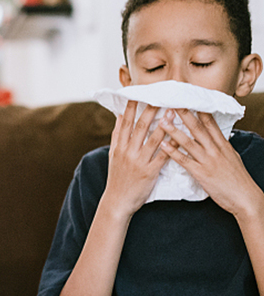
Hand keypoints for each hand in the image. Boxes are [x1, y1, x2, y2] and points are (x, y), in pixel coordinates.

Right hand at [104, 100, 170, 217]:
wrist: (118, 201)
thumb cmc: (117, 178)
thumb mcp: (113, 155)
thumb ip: (117, 136)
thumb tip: (120, 116)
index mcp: (119, 147)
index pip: (126, 123)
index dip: (132, 107)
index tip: (139, 94)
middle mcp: (128, 152)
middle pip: (140, 127)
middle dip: (151, 110)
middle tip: (160, 96)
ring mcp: (139, 162)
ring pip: (153, 139)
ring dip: (164, 124)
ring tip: (173, 111)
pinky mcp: (150, 172)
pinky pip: (163, 156)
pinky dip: (172, 146)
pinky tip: (180, 136)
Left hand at [159, 109, 262, 216]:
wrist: (245, 198)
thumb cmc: (238, 180)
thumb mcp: (232, 158)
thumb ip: (222, 146)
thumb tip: (217, 137)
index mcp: (223, 145)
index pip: (210, 123)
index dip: (198, 110)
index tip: (188, 99)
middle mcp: (215, 150)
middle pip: (198, 128)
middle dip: (185, 115)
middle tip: (172, 103)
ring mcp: (208, 161)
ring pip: (189, 142)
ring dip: (174, 131)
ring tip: (162, 121)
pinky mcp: (201, 173)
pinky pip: (184, 160)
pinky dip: (173, 152)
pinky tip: (162, 145)